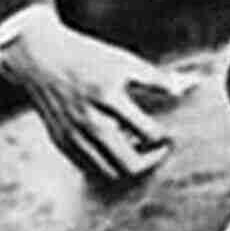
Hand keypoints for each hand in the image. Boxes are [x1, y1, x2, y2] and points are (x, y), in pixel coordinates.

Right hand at [0, 9, 193, 182]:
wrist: (41, 58)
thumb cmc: (89, 58)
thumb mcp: (125, 62)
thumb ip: (157, 79)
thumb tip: (188, 87)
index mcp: (108, 97)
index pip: (148, 132)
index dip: (164, 137)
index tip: (170, 133)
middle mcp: (90, 121)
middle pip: (128, 163)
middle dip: (151, 160)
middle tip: (160, 149)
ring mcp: (72, 135)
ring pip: (108, 172)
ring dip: (128, 165)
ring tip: (139, 146)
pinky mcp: (61, 143)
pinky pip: (89, 168)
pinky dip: (107, 164)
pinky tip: (117, 146)